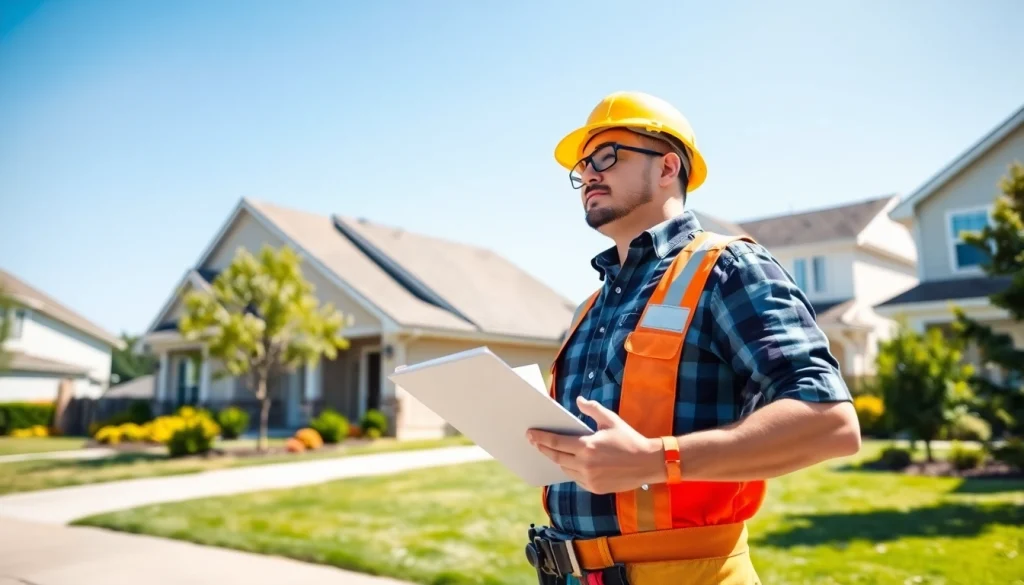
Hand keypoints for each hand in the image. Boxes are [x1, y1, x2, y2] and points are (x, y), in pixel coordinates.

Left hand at [526, 396, 665, 493]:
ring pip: (565, 469)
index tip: (530, 434)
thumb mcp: (611, 420)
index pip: (556, 442)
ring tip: (549, 451)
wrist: (648, 463)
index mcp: (587, 446)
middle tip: (533, 442)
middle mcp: (585, 465)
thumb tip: (578, 400)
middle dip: (543, 448)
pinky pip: (576, 478)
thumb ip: (592, 409)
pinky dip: (571, 470)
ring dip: (556, 459)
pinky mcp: (594, 488)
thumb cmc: (629, 439)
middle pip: (556, 456)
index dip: (540, 438)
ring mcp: (589, 479)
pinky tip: (568, 463)